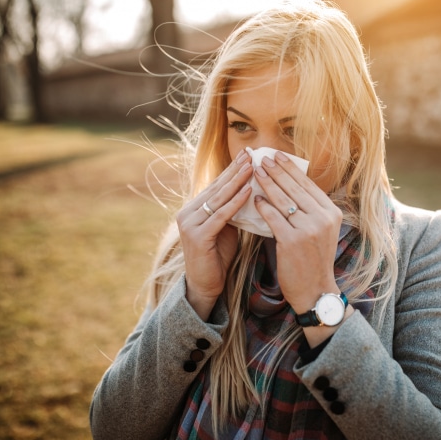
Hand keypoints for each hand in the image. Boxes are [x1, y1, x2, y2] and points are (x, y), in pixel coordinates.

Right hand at [177, 150, 252, 319]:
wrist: (205, 285)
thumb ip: (231, 211)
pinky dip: (235, 203)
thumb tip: (250, 191)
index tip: (246, 154)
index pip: (216, 185)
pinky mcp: (197, 236)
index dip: (231, 170)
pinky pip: (221, 216)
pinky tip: (248, 192)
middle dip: (235, 170)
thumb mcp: (226, 229)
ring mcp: (190, 224)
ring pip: (218, 198)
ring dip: (237, 182)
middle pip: (217, 187)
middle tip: (250, 154)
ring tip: (252, 167)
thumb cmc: (218, 257)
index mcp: (194, 209)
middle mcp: (188, 212)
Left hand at [253, 152, 342, 315]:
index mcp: (331, 213)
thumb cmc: (313, 259)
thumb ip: (310, 210)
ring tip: (255, 172)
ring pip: (282, 200)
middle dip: (276, 171)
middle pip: (294, 188)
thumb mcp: (321, 231)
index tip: (277, 155)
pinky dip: (263, 206)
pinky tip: (255, 198)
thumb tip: (289, 184)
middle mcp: (323, 218)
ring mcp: (308, 229)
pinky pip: (273, 217)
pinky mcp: (292, 241)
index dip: (290, 168)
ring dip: (267, 183)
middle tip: (262, 158)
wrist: (315, 290)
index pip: (307, 185)